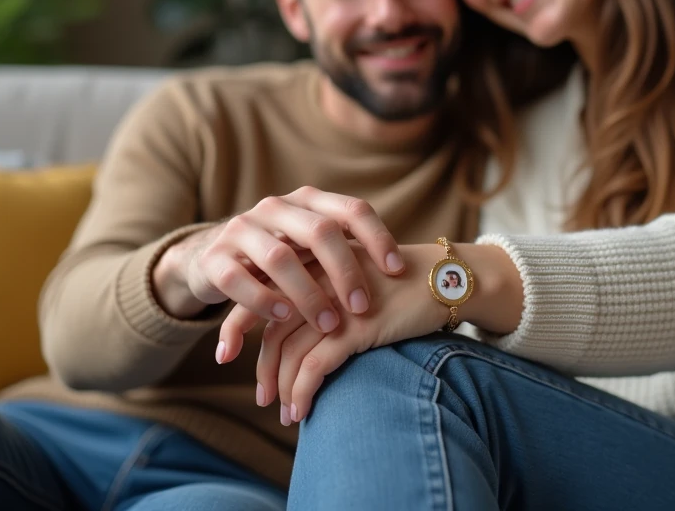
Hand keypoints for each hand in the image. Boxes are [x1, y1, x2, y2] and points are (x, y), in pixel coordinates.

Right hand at [151, 187, 405, 341]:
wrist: (209, 259)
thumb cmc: (279, 258)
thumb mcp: (311, 248)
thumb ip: (346, 252)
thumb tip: (410, 271)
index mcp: (308, 201)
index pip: (351, 209)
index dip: (377, 237)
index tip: (397, 270)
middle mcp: (276, 208)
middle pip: (320, 232)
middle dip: (345, 271)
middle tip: (363, 307)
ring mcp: (242, 229)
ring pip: (279, 258)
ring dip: (308, 295)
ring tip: (330, 325)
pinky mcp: (214, 257)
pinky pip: (240, 278)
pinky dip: (263, 301)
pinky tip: (282, 320)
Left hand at [220, 242, 448, 423]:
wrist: (447, 277)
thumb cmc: (404, 283)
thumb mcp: (355, 278)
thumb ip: (324, 291)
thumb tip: (297, 330)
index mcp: (312, 261)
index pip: (262, 293)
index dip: (239, 325)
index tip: (227, 353)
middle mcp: (316, 278)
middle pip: (270, 326)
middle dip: (260, 366)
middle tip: (261, 396)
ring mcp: (334, 302)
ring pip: (288, 350)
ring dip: (281, 387)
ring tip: (283, 411)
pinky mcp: (355, 326)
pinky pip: (315, 366)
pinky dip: (302, 392)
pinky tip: (301, 411)